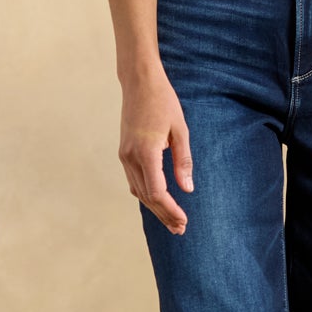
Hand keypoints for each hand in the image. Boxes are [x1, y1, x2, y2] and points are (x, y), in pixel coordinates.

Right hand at [119, 67, 193, 233]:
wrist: (139, 82)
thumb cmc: (163, 102)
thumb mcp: (180, 130)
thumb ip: (183, 161)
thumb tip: (187, 188)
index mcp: (146, 152)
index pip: (157, 192)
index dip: (170, 210)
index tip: (184, 220)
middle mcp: (131, 157)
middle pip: (147, 196)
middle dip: (164, 215)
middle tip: (181, 229)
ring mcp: (124, 155)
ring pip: (138, 191)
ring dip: (155, 207)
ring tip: (172, 221)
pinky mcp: (124, 152)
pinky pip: (134, 180)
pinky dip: (146, 194)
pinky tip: (157, 201)